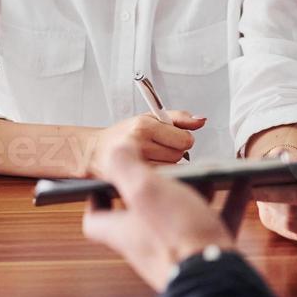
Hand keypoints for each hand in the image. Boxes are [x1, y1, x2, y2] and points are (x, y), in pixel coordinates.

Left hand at [81, 139, 232, 290]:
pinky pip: (217, 221)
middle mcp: (147, 244)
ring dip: (196, 191)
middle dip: (159, 188)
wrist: (213, 278)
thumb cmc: (175, 235)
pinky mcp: (208, 253)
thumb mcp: (144, 190)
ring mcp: (179, 251)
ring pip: (184, 216)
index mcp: (125, 230)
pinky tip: (242, 182)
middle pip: (145, 214)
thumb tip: (117, 149)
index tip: (104, 182)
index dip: (97, 199)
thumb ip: (125, 166)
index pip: (96, 220)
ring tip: (209, 170)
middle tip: (170, 167)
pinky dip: (229, 201)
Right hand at [83, 110, 203, 177]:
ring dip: (167, 165)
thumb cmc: (124, 133)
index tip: (173, 139)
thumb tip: (201, 120)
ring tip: (151, 158)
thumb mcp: (150, 117)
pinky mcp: (134, 178)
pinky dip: (159, 175)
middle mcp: (139, 143)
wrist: (95, 151)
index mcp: (145, 125)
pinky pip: (162, 179)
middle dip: (173, 152)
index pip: (185, 140)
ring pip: (172, 168)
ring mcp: (136, 162)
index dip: (182, 140)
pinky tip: (148, 168)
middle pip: (180, 155)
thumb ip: (179, 118)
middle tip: (158, 148)